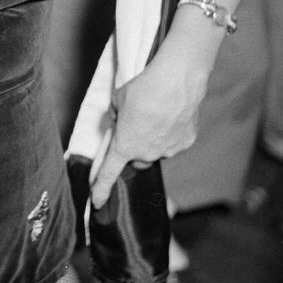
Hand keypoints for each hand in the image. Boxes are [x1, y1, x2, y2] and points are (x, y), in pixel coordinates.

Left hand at [90, 41, 210, 202]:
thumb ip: (116, 117)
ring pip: (156, 150)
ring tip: (157, 114)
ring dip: (154, 139)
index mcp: (125, 146)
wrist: (176, 80)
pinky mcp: (185, 142)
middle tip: (137, 124)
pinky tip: (172, 114)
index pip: (108, 173)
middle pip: (137, 158)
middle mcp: (146, 154)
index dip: (101, 189)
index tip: (97, 203)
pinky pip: (173, 142)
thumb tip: (121, 121)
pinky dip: (171, 132)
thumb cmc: (142, 88)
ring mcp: (168, 150)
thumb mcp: (117, 101)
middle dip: (134, 146)